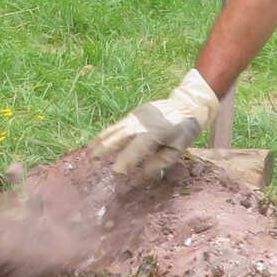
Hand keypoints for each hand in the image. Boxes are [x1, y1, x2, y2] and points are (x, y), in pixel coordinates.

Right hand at [89, 68, 220, 175]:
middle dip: (105, 149)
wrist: (186, 104)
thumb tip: (142, 173)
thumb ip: (160, 162)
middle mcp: (141, 123)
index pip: (136, 148)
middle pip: (119, 136)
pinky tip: (98, 142)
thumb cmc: (184, 130)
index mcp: (155, 133)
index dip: (126, 160)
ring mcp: (136, 117)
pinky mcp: (133, 114)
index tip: (117, 172)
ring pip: (114, 129)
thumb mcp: (178, 149)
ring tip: (89, 153)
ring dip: (101, 141)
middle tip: (93, 162)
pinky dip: (106, 134)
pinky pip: (116, 126)